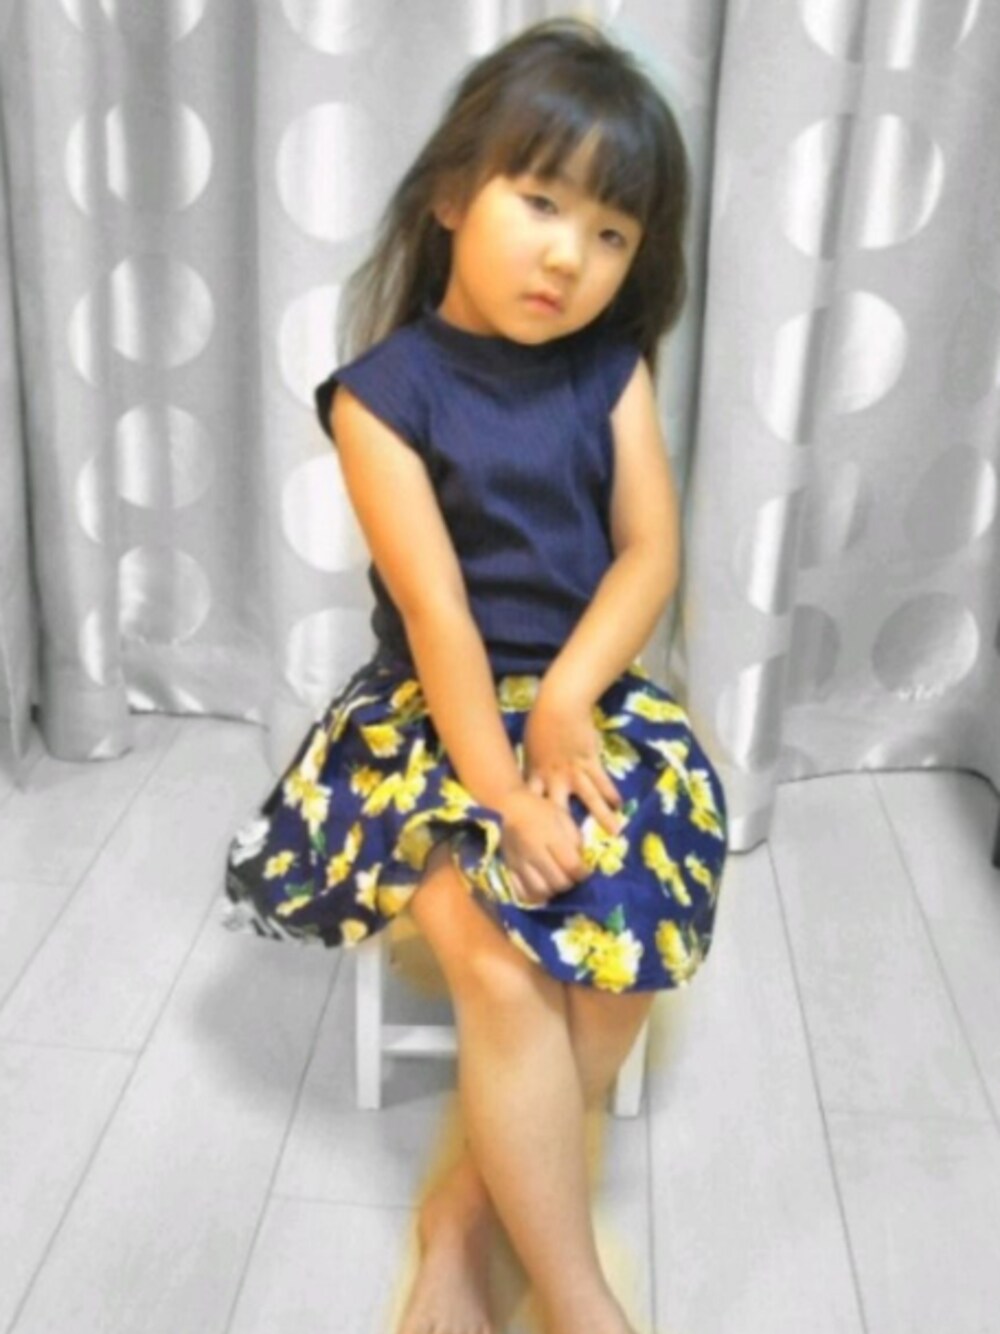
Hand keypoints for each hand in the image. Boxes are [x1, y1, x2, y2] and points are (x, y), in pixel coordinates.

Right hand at [495, 787, 589, 905]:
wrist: (506, 807)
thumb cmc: (538, 809)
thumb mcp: (562, 817)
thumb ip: (575, 839)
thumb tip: (583, 860)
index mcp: (551, 837)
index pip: (572, 866)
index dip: (583, 873)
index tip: (585, 871)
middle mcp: (535, 853)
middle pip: (558, 882)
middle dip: (569, 883)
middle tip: (571, 877)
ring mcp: (520, 863)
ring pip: (541, 891)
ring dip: (553, 891)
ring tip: (556, 883)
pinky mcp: (509, 869)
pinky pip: (522, 892)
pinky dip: (534, 896)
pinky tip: (540, 888)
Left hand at [522, 691, 623, 836]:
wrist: (558, 705)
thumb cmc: (539, 725)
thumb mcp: (529, 751)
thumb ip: (531, 771)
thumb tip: (524, 788)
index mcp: (535, 776)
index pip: (533, 807)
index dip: (534, 826)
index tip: (537, 844)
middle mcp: (554, 779)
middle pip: (560, 811)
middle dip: (567, 833)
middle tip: (575, 850)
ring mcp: (574, 771)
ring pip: (590, 798)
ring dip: (602, 816)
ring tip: (615, 833)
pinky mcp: (590, 761)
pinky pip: (602, 780)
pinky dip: (611, 792)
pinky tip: (619, 804)